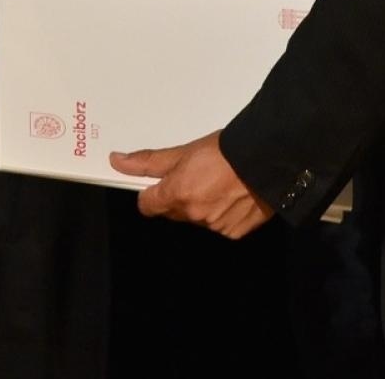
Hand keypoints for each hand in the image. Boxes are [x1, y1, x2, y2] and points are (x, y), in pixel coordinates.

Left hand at [109, 131, 272, 239]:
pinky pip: (219, 226)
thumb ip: (149, 162)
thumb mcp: (183, 151)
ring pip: (196, 218)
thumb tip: (117, 161)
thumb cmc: (225, 151)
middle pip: (172, 211)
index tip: (159, 184)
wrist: (267, 159)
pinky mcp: (234, 233)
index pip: (147, 205)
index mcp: (177, 194)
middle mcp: (193, 214)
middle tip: (196, 176)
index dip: (151, 194)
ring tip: (219, 184)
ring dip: (202, 206)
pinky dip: (222, 214)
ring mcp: (214, 226)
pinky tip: (232, 196)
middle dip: (178, 197)